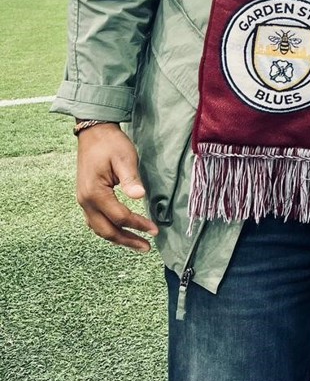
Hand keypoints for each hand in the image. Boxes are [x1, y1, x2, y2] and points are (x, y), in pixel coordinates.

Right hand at [75, 123, 157, 252]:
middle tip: (146, 248)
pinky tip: (121, 232)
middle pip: (106, 230)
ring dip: (118, 238)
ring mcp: (83, 201)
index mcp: (94, 192)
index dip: (138, 225)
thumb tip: (140, 196)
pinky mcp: (86, 198)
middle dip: (127, 240)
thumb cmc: (110, 143)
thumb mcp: (125, 157)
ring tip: (137, 244)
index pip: (119, 216)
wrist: (93, 132)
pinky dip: (109, 229)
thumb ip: (131, 178)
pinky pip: (96, 221)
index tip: (155, 230)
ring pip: (99, 229)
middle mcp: (85, 200)